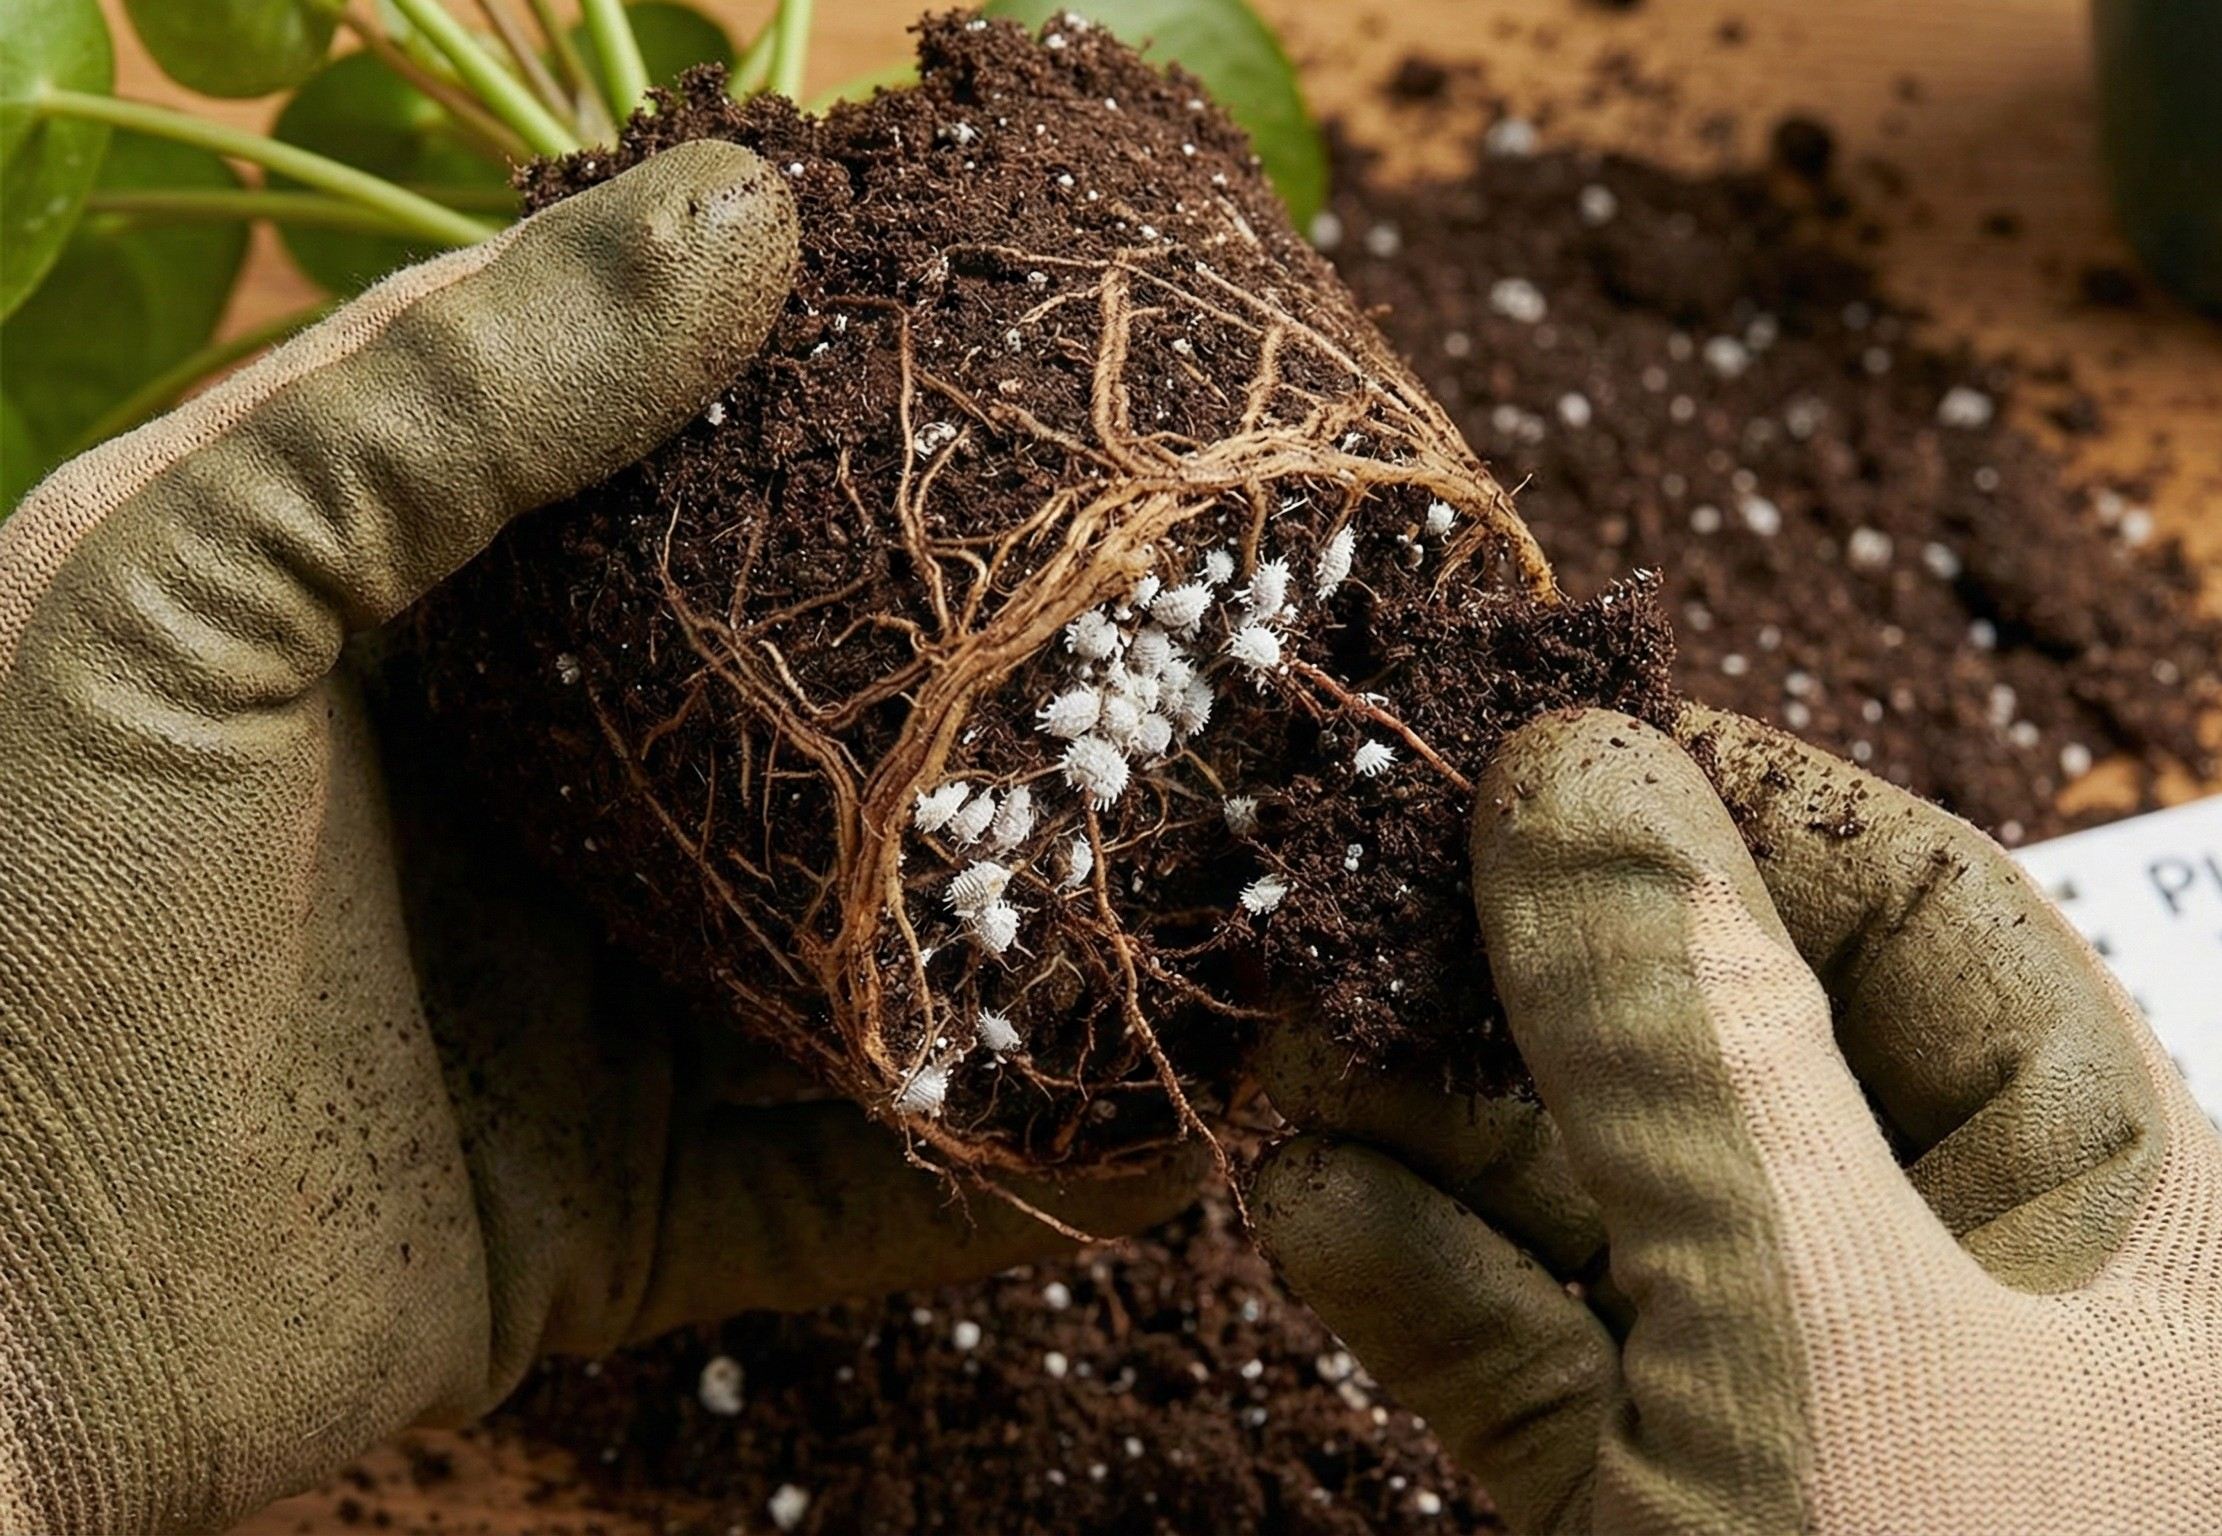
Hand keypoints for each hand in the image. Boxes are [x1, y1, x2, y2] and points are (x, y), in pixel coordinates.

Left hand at [0, 143, 1194, 1535]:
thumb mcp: (176, 592)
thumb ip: (445, 402)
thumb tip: (755, 210)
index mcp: (462, 633)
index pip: (718, 488)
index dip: (883, 410)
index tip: (1073, 352)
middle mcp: (570, 808)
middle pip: (850, 730)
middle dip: (1032, 691)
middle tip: (1244, 615)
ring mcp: (616, 1018)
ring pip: (899, 964)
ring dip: (1067, 935)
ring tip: (1274, 870)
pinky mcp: (643, 1215)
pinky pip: (873, 1191)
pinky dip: (1021, 1171)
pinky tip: (1181, 1119)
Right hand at [1254, 705, 2221, 1534]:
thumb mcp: (1813, 1316)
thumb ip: (1694, 1030)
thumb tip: (1576, 765)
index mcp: (2114, 1232)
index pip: (1930, 926)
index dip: (1737, 808)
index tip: (1546, 735)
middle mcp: (1972, 1313)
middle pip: (1744, 1052)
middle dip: (1547, 970)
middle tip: (1372, 875)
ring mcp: (1807, 1426)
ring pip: (1616, 1203)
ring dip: (1449, 1113)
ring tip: (1302, 1029)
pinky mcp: (1666, 1527)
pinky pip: (1537, 1357)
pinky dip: (1417, 1271)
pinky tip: (1306, 1197)